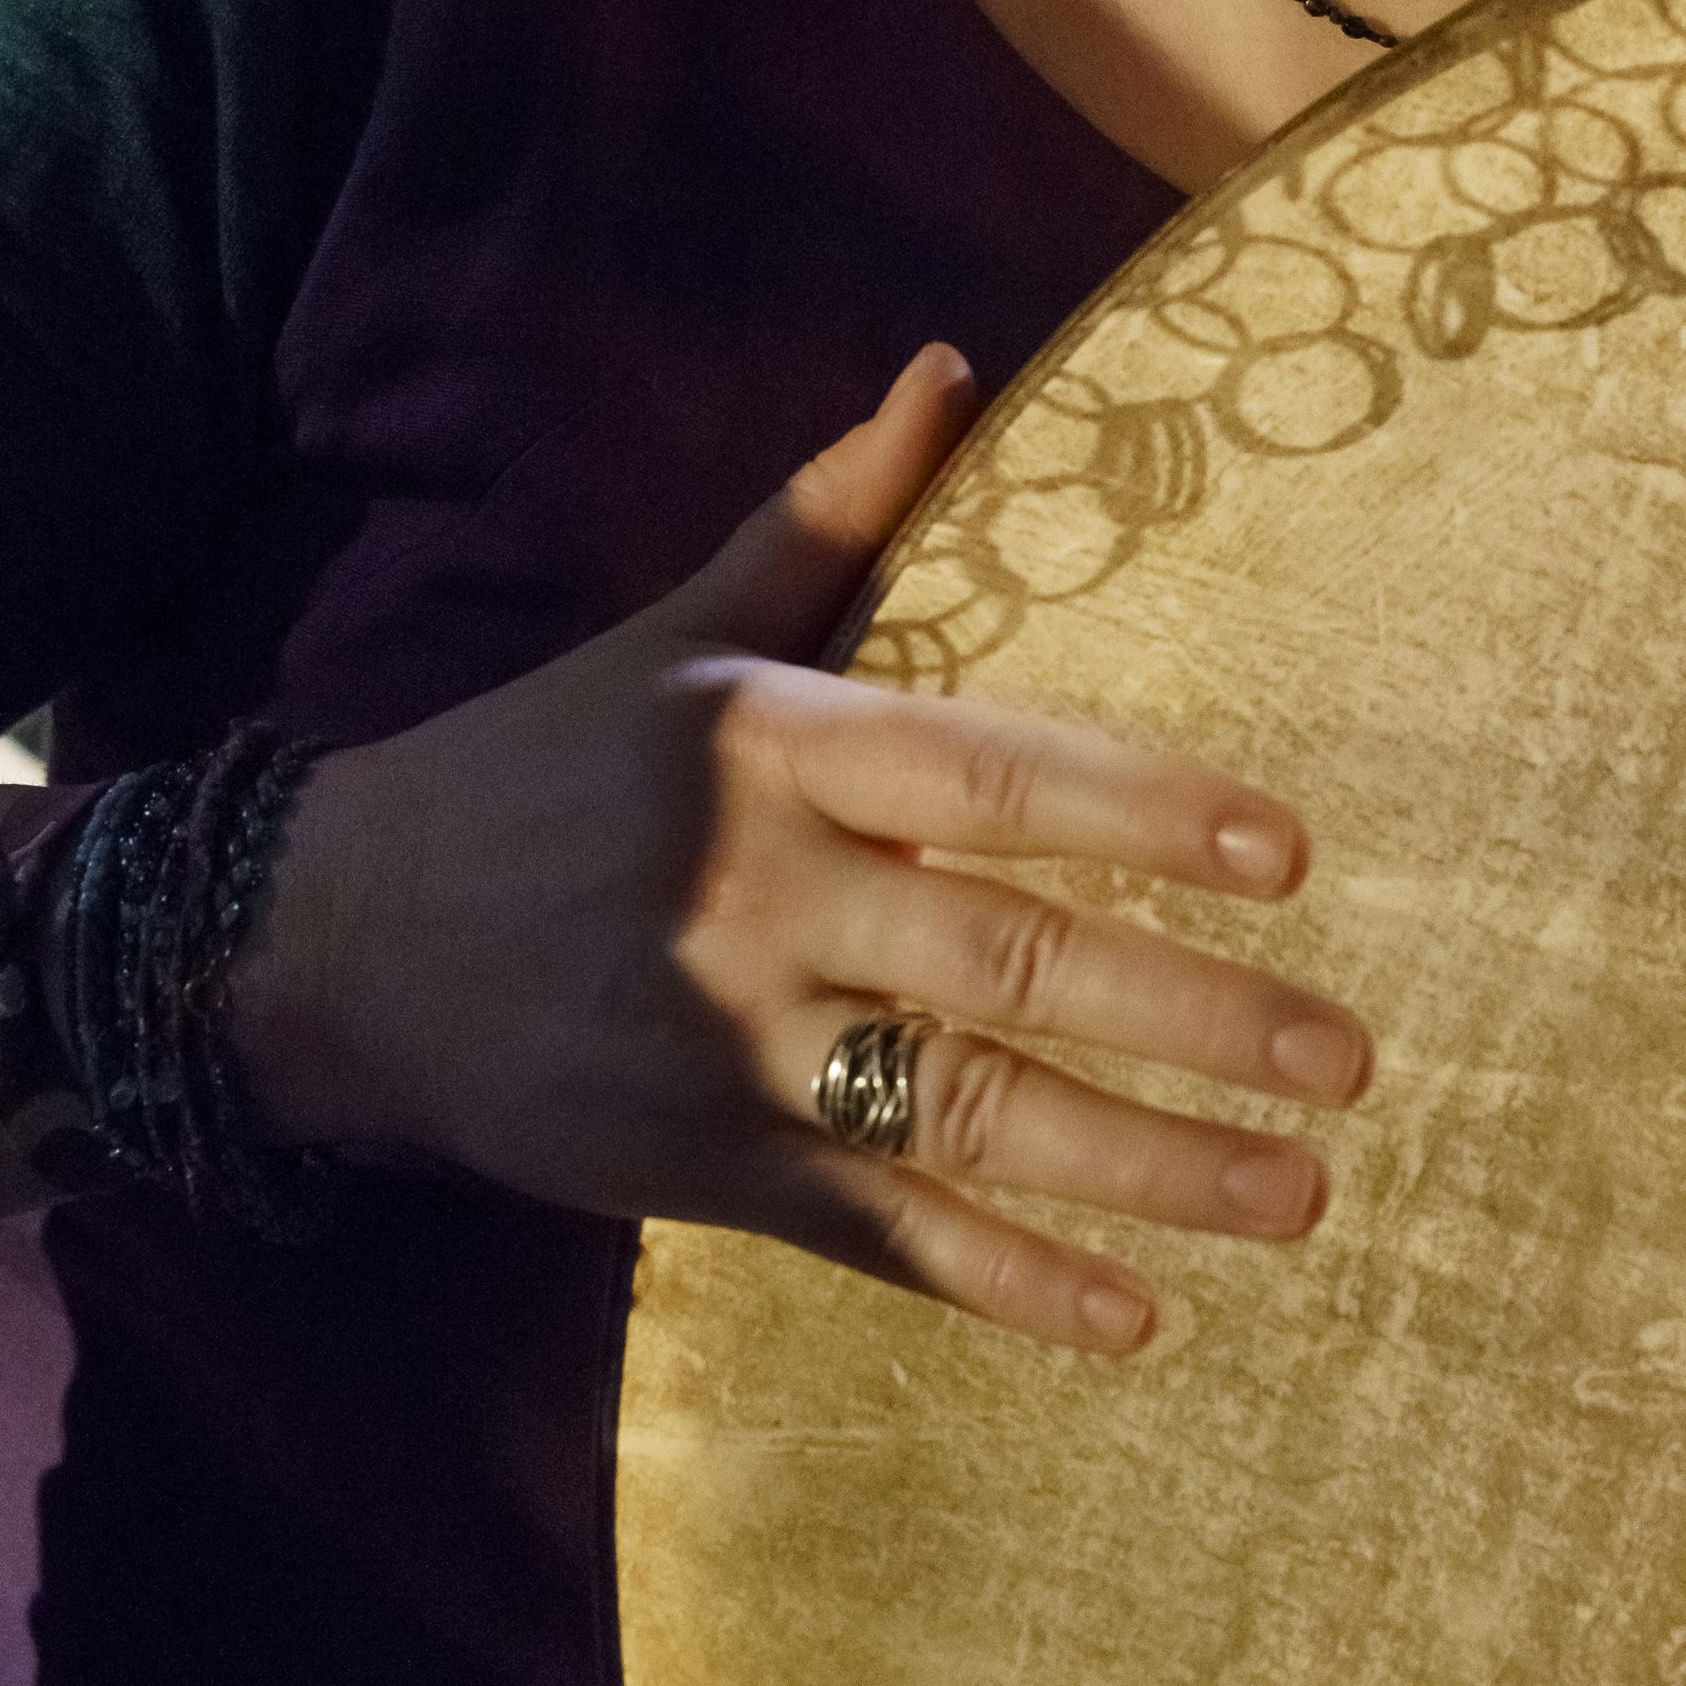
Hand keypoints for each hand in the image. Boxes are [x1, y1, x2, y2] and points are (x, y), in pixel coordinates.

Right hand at [239, 347, 1368, 1350]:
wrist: (336, 946)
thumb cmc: (542, 768)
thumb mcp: (680, 639)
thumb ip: (828, 516)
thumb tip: (952, 362)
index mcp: (771, 749)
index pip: (994, 773)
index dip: (1147, 809)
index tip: (1289, 853)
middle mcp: (759, 897)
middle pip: (1014, 962)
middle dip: (1197, 1014)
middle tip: (1348, 1053)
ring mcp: (734, 1049)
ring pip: (976, 1116)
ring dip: (1152, 1165)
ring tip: (1304, 1190)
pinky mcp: (705, 1172)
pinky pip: (886, 1236)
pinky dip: (1012, 1287)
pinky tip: (1137, 1323)